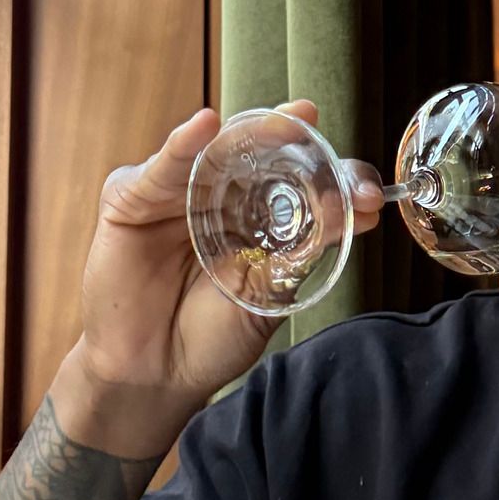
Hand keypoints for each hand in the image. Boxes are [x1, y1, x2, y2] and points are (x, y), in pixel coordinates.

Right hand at [56, 104, 381, 455]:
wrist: (155, 376)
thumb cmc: (211, 337)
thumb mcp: (270, 292)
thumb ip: (306, 249)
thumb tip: (364, 213)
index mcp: (256, 218)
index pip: (296, 183)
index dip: (330, 179)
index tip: (367, 194)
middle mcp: (218, 198)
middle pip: (256, 156)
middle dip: (291, 141)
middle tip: (316, 128)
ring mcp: (175, 195)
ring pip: (212, 153)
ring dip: (248, 133)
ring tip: (283, 122)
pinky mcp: (131, 200)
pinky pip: (160, 167)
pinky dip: (182, 144)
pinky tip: (204, 126)